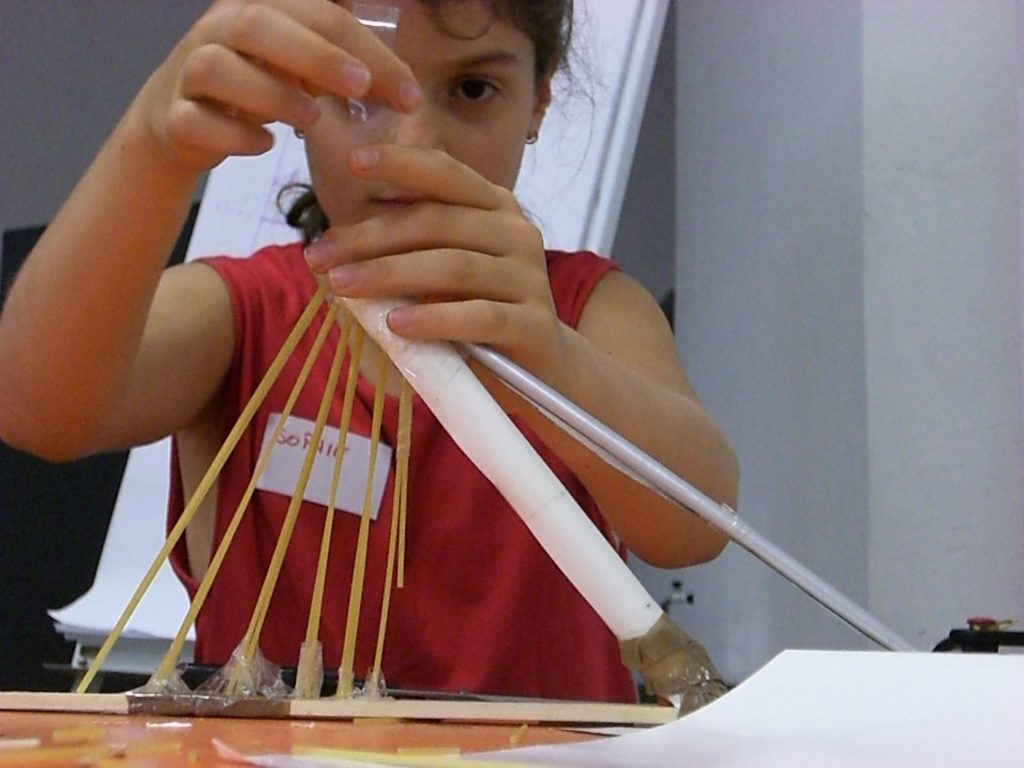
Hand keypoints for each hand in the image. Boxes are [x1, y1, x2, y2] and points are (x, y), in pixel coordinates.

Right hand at [129, 0, 420, 170]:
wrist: (181, 120)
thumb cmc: (255, 86)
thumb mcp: (301, 64)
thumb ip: (344, 64)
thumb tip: (404, 84)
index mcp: (259, 7)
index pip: (321, 14)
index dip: (369, 50)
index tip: (409, 93)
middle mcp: (218, 29)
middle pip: (260, 25)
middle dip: (317, 56)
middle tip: (362, 86)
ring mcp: (189, 72)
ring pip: (219, 68)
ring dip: (272, 94)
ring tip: (311, 119)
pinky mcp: (175, 117)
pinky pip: (197, 121)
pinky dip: (235, 135)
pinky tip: (264, 144)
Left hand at [304, 144, 566, 377]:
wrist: (544, 368)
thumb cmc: (481, 314)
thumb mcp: (446, 272)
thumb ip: (411, 251)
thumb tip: (338, 248)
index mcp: (495, 207)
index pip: (446, 174)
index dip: (401, 163)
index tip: (353, 162)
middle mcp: (517, 232)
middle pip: (437, 223)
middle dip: (371, 238)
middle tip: (319, 258)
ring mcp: (529, 277)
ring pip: (454, 267)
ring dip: (390, 274)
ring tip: (342, 287)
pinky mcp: (533, 324)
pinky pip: (479, 317)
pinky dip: (434, 319)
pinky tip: (396, 325)